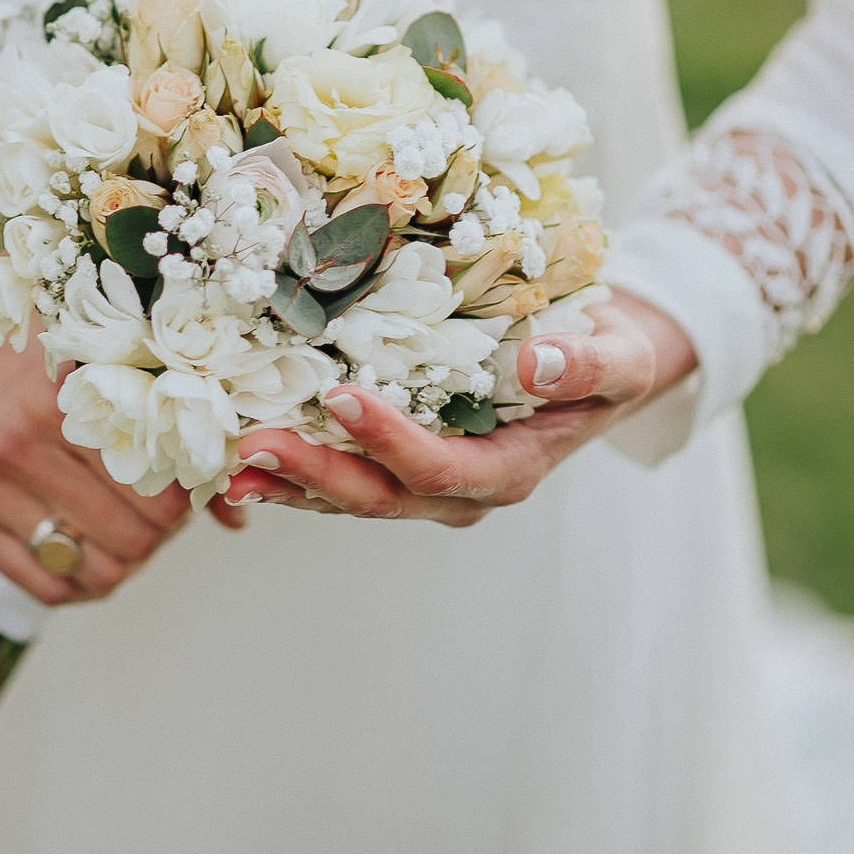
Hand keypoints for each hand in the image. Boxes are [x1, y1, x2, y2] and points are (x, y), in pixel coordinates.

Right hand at [0, 188, 242, 605]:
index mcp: (63, 400)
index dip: (185, 498)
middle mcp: (16, 443)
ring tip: (128, 527)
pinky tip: (90, 549)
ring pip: (93, 570)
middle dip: (160, 532)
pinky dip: (81, 580)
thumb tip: (236, 515)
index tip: (185, 483)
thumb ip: (181, 435)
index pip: (158, 488)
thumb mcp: (118, 373)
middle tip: (160, 510)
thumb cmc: (55, 359)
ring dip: (125, 558)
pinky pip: (46, 587)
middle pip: (132, 537)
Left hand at [227, 291, 695, 524]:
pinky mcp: (401, 460)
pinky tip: (244, 453)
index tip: (342, 397)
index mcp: (509, 470)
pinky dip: (294, 468)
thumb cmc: (613, 359)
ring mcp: (428, 481)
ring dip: (288, 481)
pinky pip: (342, 474)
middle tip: (251, 444)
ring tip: (229, 459)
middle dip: (312, 473)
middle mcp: (461, 488)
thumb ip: (588, 366)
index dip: (389, 441)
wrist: (606, 365)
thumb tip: (533, 363)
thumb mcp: (623, 358)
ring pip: (349, 495)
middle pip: (377, 495)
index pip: (440, 468)